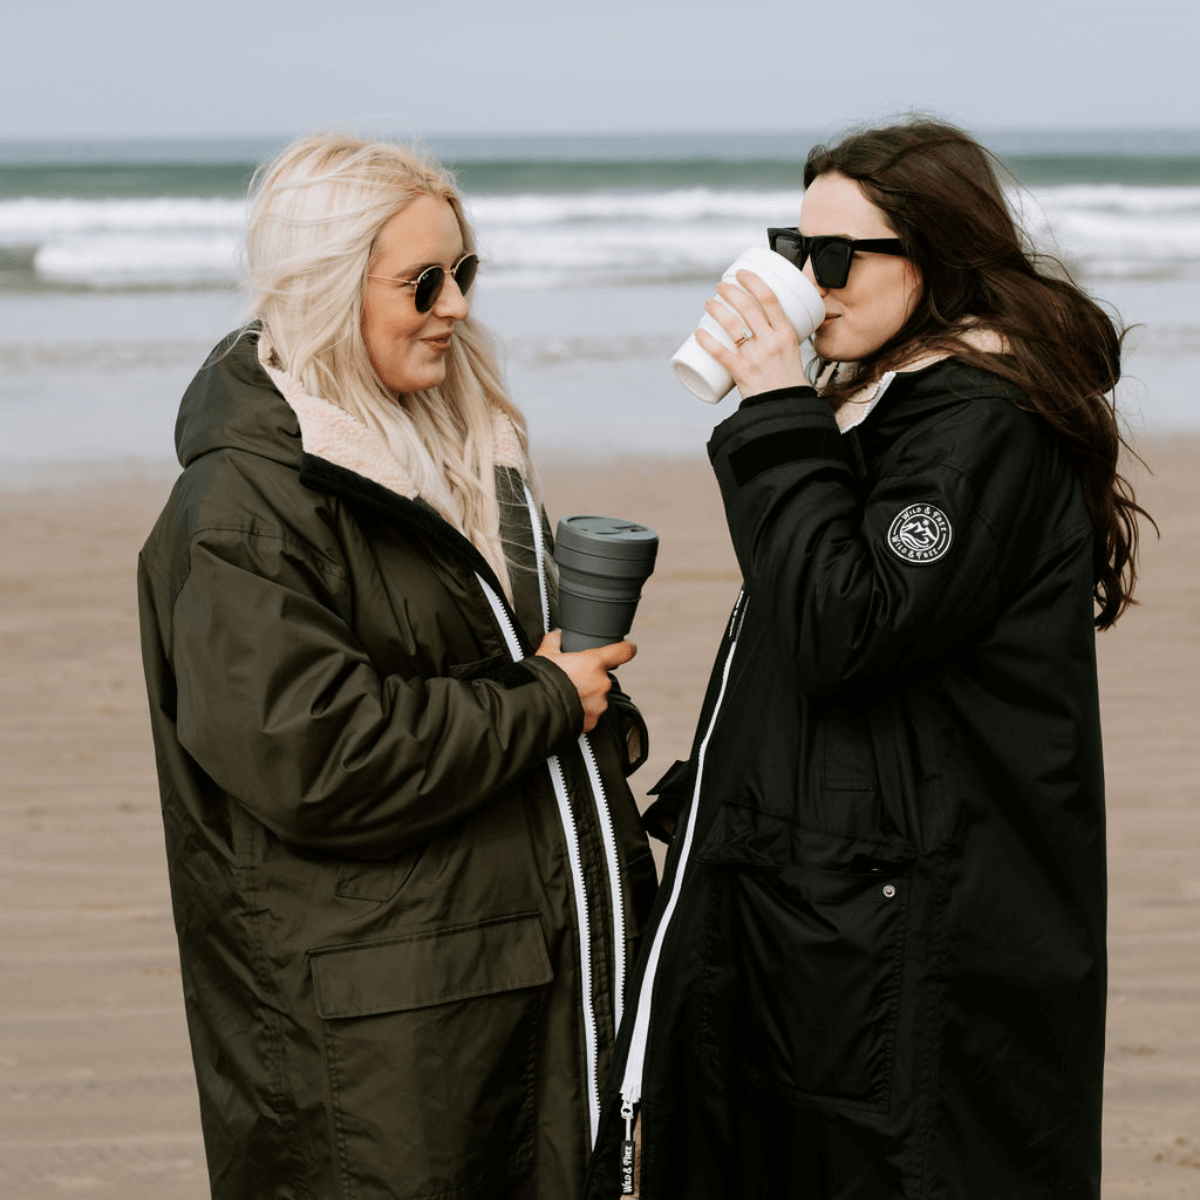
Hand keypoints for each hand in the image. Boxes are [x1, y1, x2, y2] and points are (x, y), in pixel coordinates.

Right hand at [534, 631, 636, 732]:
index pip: (623, 651)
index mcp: (594, 663)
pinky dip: (582, 711)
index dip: (626, 648)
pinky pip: (591, 713)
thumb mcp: (545, 654)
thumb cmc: (541, 681)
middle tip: (571, 679)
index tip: (627, 648)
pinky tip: (567, 708)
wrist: (536, 711)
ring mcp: (599, 703)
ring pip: (597, 695)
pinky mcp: (594, 721)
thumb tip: (556, 635)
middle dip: (589, 677)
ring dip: (586, 695)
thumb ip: (554, 641)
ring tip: (567, 696)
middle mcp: (601, 683)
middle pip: (602, 676)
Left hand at [695, 269, 810, 396]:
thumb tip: (760, 321)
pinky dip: (706, 341)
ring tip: (708, 303)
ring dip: (716, 309)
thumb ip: (776, 335)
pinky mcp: (742, 372)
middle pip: (747, 307)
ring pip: (732, 325)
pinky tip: (698, 332)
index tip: (741, 273)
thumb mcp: (790, 351)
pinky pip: (720, 353)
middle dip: (730, 291)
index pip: (769, 298)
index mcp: (786, 333)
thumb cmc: (788, 379)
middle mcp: (771, 342)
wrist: (786, 407)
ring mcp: (756, 357)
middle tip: (720, 286)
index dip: (753, 281)